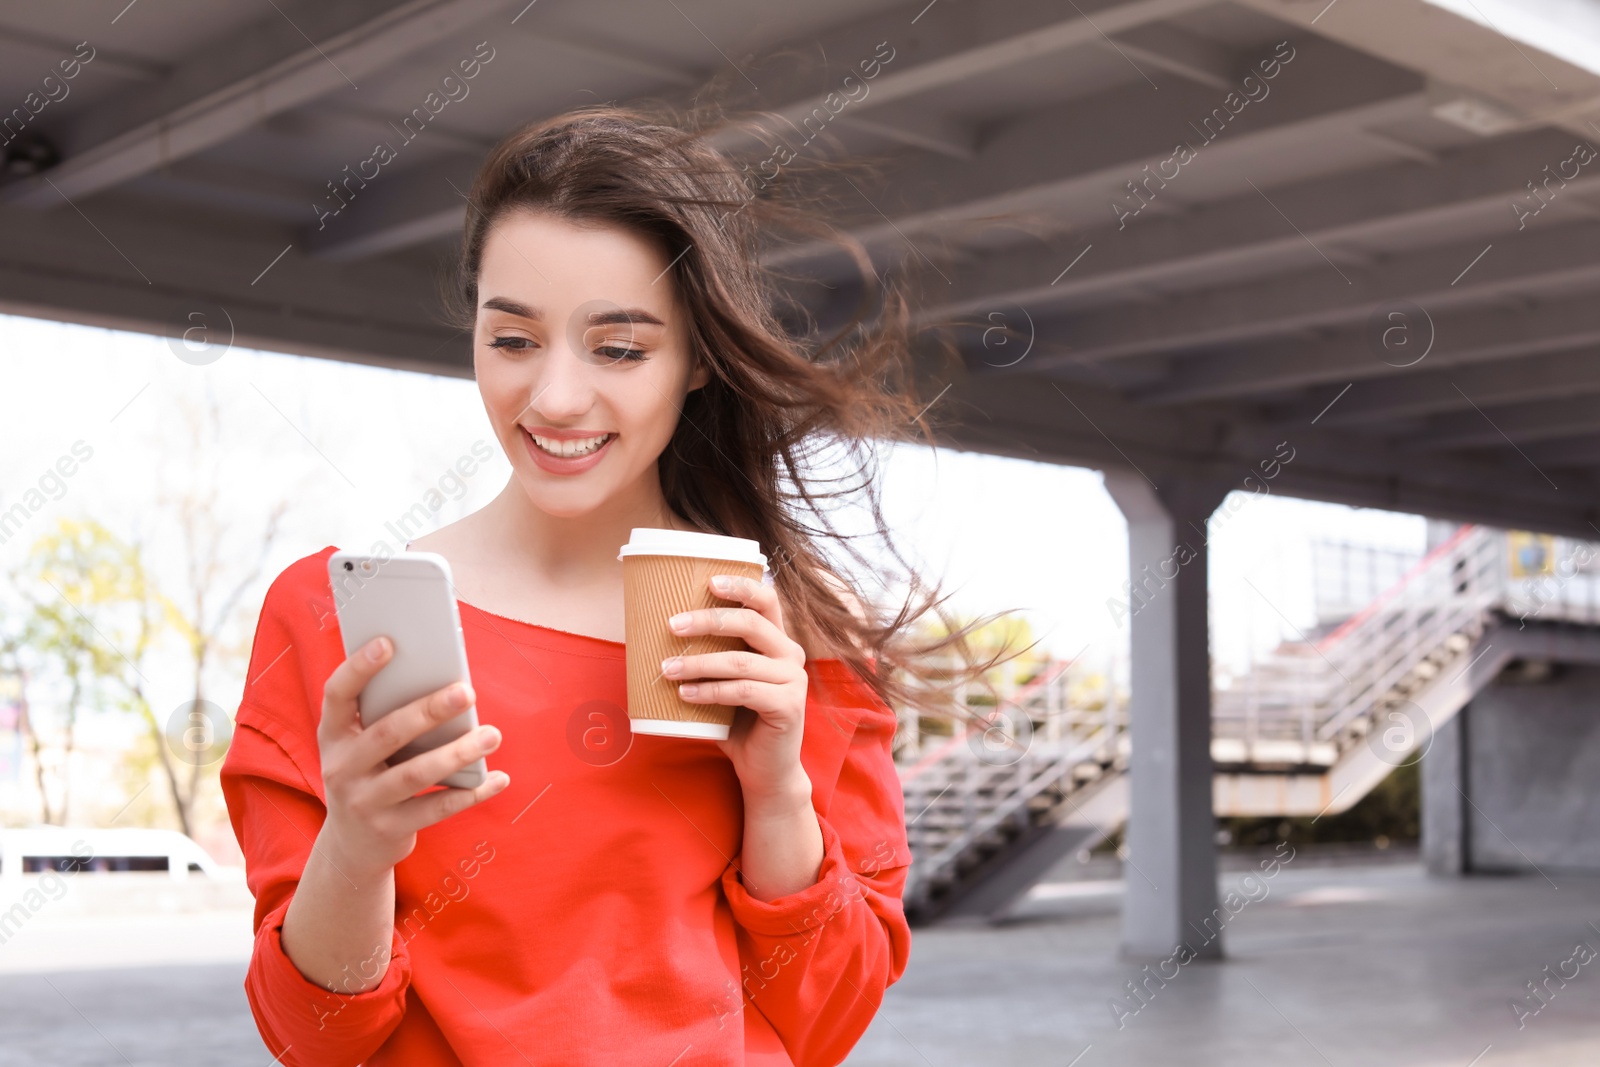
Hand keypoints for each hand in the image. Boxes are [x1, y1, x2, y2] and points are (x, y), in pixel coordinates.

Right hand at [315, 636, 510, 880]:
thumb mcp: (363, 746)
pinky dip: (471, 793)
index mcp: (334, 735)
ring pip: (415, 773)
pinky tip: (498, 778)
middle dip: (429, 710)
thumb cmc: (370, 774)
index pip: (337, 695)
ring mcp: (363, 801)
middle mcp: (341, 767)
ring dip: (457, 753)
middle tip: (467, 691)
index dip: (358, 668)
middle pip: (387, 733)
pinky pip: (436, 809)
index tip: (388, 642)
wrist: (350, 846)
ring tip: (492, 735)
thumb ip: (389, 716)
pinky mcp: (389, 829)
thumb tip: (446, 680)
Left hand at [662, 574, 811, 805]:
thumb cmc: (739, 722)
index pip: (767, 601)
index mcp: (778, 641)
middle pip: (751, 623)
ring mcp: (793, 680)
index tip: (709, 580)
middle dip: (708, 620)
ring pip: (741, 660)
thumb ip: (711, 656)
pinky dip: (710, 691)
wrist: (765, 770)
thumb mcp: (725, 681)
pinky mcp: (788, 706)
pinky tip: (685, 695)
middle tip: (672, 625)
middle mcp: (791, 654)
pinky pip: (743, 691)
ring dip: (699, 662)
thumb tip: (659, 633)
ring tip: (667, 668)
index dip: (741, 585)